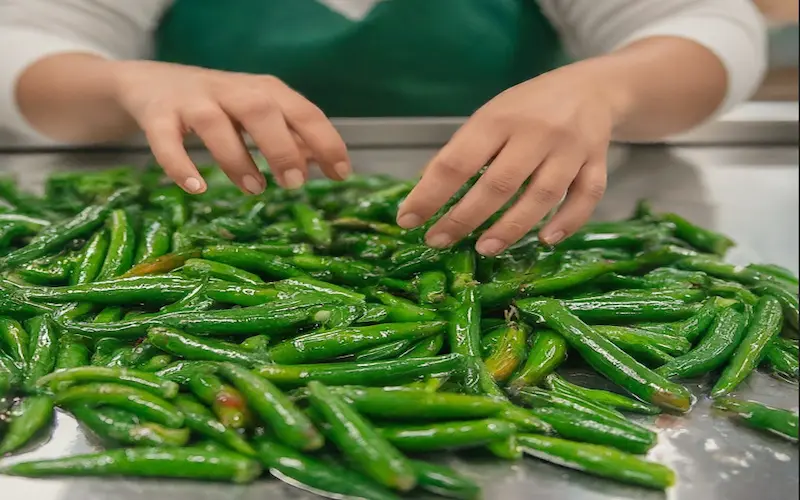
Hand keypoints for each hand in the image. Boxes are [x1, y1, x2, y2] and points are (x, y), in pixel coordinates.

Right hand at [111, 61, 349, 193]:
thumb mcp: (258, 115)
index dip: (325, 142)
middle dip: (282, 147)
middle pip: (261, 110)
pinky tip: (197, 187)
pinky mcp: (158, 115)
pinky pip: (166, 139)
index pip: (303, 112)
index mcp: (263, 90)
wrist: (150, 83)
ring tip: (255, 189)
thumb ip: (290, 136)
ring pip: (215, 124)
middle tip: (295, 184)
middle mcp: (230, 90)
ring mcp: (192, 101)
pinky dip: (180, 164)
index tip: (341, 174)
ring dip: (237, 159)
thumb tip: (323, 162)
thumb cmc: (218, 105)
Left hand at [396, 60, 626, 255]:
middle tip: (438, 241)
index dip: (430, 194)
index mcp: (499, 118)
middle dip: (464, 218)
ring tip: (484, 248)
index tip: (408, 219)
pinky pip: (586, 197)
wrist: (591, 88)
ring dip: (511, 227)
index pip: (457, 161)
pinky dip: (567, 222)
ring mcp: (571, 149)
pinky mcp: (598, 162)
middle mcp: (536, 133)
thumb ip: (463, 151)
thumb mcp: (490, 116)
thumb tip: (425, 190)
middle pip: (498, 184)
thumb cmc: (528, 107)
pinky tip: (545, 240)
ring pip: (542, 195)